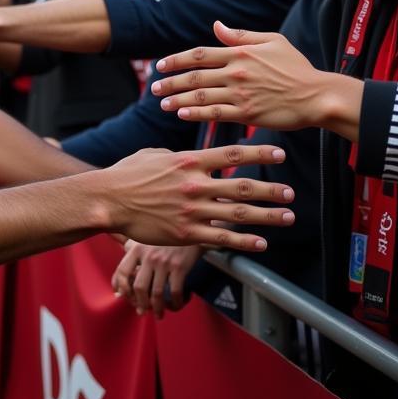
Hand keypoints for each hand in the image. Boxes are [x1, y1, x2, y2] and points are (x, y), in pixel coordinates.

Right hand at [107, 142, 293, 251]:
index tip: (279, 155)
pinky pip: (221, 239)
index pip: (232, 155)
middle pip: (242, 186)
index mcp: (189, 161)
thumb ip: (176, 156)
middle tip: (290, 193)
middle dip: (271, 190)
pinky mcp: (185, 233)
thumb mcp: (153, 155)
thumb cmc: (127, 175)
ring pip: (237, 214)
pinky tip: (261, 244)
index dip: (258, 154)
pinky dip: (244, 242)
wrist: (108, 200)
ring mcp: (192, 210)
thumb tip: (188, 158)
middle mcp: (195, 185)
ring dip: (267, 216)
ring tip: (287, 217)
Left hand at [112, 241, 202, 316]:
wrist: (190, 229)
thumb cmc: (165, 237)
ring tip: (159, 314)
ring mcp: (164, 261)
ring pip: (157, 294)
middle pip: (139, 288)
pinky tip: (177, 304)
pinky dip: (176, 303)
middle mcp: (148, 255)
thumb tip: (118, 284)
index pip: (121, 272)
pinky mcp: (179, 266)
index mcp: (137, 248)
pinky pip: (175, 292)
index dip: (121, 288)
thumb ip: (130, 253)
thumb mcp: (144, 239)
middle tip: (142, 311)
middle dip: (140, 304)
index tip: (124, 297)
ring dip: (158, 309)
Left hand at [152, 22, 356, 134]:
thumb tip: (216, 26)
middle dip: (170, 81)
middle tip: (154, 88)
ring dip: (177, 99)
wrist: (317, 96)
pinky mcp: (246, 114)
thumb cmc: (296, 67)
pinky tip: (182, 114)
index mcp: (240, 53)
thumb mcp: (272, 41)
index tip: (160, 66)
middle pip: (194, 76)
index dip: (176, 60)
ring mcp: (240, 94)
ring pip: (200, 96)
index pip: (199, 54)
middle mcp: (236, 72)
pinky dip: (195, 113)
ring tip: (162, 103)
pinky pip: (214, 113)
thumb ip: (241, 35)